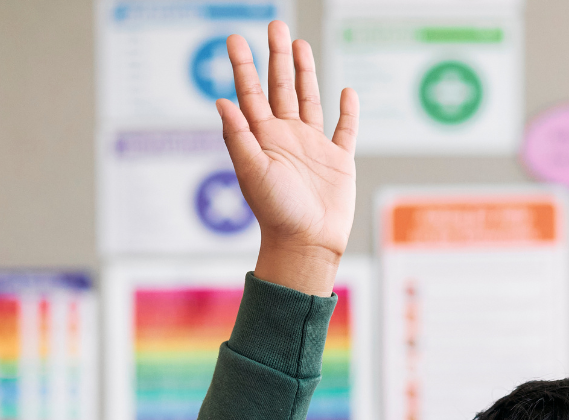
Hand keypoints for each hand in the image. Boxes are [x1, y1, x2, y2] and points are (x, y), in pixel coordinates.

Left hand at [217, 20, 358, 295]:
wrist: (306, 245)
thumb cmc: (276, 213)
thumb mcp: (252, 171)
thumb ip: (238, 135)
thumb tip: (221, 100)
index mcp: (263, 138)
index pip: (251, 93)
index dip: (243, 66)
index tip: (236, 39)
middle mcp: (286, 137)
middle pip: (280, 87)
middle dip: (277, 57)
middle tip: (275, 25)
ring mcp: (313, 147)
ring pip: (308, 100)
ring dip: (304, 73)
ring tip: (299, 45)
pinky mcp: (338, 161)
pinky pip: (344, 129)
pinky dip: (347, 111)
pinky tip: (345, 91)